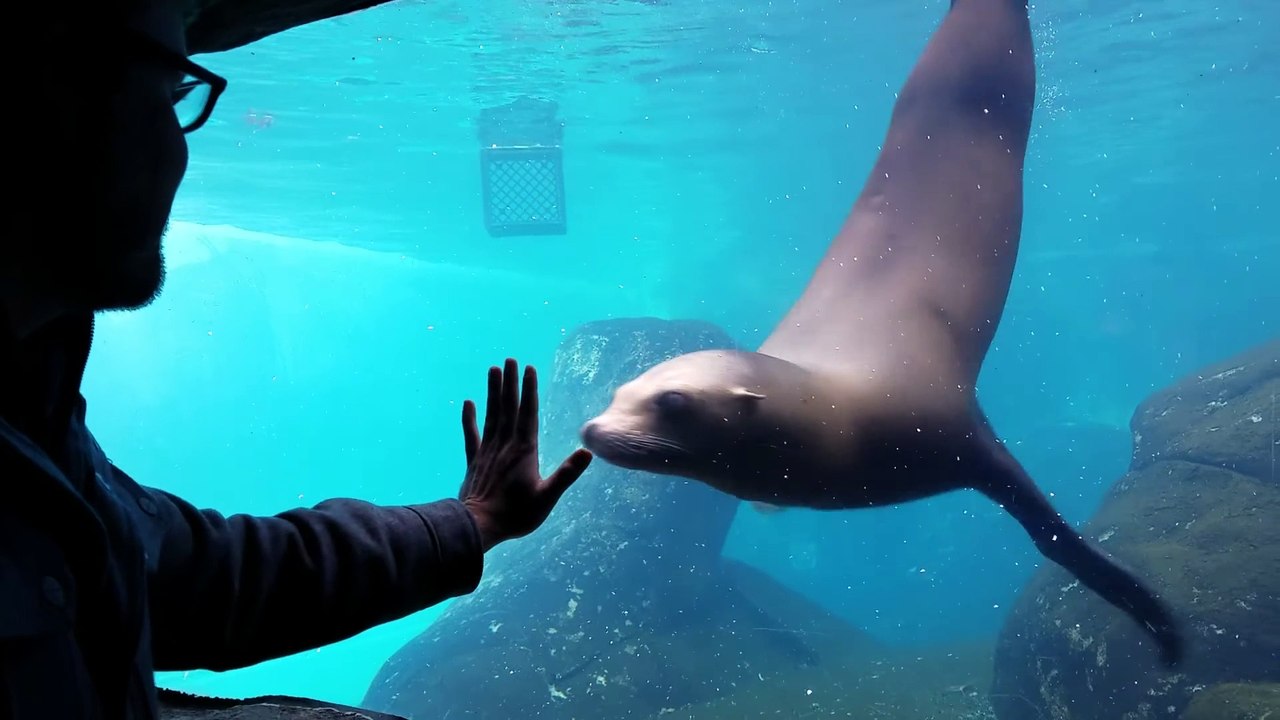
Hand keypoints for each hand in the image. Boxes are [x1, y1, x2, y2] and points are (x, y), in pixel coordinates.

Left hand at [458, 358, 592, 551]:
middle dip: (511, 383)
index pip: (528, 413)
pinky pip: (471, 435)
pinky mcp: (474, 462)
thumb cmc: (515, 515)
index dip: (529, 390)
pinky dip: (469, 418)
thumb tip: (587, 452)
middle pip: (508, 408)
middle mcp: (504, 445)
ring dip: (492, 392)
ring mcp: (487, 452)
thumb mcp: (546, 497)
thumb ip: (566, 474)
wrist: (478, 526)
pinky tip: (468, 403)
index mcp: (524, 451)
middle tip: (510, 359)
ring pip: (491, 415)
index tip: (529, 368)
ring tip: (493, 370)